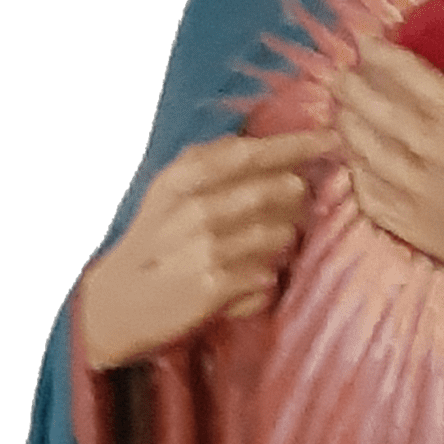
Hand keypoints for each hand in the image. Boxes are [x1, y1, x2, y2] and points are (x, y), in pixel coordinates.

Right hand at [80, 129, 328, 370]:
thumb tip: (268, 151)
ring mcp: (206, 248)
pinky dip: (266, 280)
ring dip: (283, 241)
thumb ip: (210, 165)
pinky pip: (267, 277)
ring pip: (280, 235)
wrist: (117, 304)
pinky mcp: (214, 287)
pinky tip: (249, 281)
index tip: (327, 139)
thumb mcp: (168, 194)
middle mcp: (196, 208)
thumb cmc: (153, 245)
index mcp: (183, 178)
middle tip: (295, 208)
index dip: (294, 145)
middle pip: (277, 191)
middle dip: (296, 200)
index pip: (250, 152)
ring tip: (267, 248)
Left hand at [333, 1, 443, 287]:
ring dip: (348, 131)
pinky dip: (358, 180)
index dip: (379, 55)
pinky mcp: (408, 220)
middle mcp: (419, 142)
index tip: (363, 44)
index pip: (403, 72)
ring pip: (365, 151)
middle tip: (338, 79)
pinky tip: (353, 170)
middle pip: (373, 110)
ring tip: (339, 118)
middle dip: (351, 90)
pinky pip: (371, 197)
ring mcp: (409, 184)